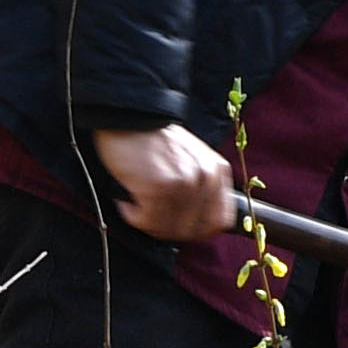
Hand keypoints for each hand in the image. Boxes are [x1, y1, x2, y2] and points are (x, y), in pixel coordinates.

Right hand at [94, 125, 236, 241]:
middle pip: (193, 230)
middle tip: (150, 218)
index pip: (220, 221)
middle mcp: (207, 178)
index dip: (197, 230)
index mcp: (218, 172)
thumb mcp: (191, 161)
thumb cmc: (154, 142)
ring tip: (136, 203)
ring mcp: (186, 183)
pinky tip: (127, 199)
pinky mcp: (161, 187)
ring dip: (147, 223)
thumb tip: (193, 225)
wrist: (131, 116)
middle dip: (168, 231)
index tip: (176, 225)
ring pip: (169, 229)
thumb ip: (199, 189)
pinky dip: (133, 216)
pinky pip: (147, 221)